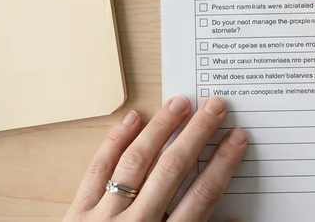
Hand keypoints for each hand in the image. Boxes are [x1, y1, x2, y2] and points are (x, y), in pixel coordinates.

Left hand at [63, 96, 247, 221]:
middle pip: (172, 171)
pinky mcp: (77, 214)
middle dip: (197, 136)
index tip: (237, 140)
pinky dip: (115, 141)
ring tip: (179, 103)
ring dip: (160, 129)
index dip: (222, 166)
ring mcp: (103, 218)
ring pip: (135, 163)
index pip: (201, 198)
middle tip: (215, 106)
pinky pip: (98, 170)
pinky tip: (132, 118)